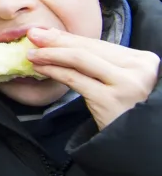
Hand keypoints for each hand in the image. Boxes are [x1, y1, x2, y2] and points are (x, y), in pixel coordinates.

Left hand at [27, 27, 159, 129]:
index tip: (46, 32)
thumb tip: (58, 39)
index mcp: (144, 61)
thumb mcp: (119, 81)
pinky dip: (54, 70)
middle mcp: (139, 70)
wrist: (139, 143)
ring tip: (32, 53)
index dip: (70, 38)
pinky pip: (75, 79)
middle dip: (57, 41)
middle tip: (33, 35)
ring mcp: (127, 84)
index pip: (100, 45)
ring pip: (80, 59)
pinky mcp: (110, 100)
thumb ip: (99, 63)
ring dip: (51, 53)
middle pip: (89, 49)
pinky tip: (40, 68)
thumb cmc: (127, 110)